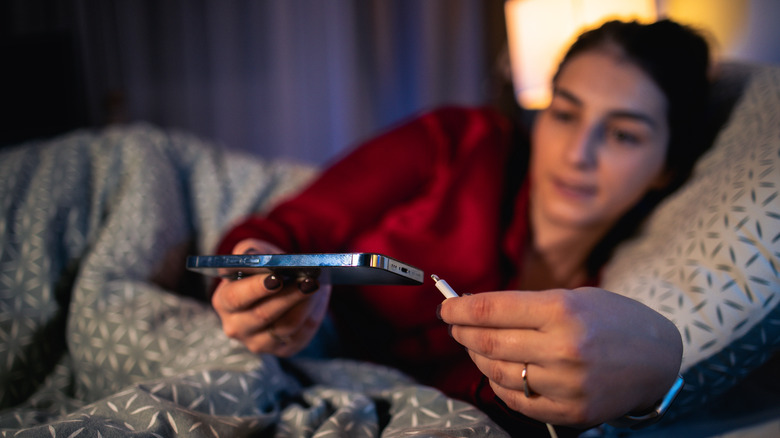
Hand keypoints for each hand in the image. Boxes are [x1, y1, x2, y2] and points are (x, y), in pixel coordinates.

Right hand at [211, 238, 331, 356]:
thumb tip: (251, 255)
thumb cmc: (265, 267)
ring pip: (284, 326)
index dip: (256, 288)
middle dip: (287, 296)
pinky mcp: (282, 350)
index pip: (235, 297)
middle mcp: (236, 326)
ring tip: (315, 285)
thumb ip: (249, 252)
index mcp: (223, 302)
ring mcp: (258, 342)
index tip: (276, 277)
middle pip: (262, 315)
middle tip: (306, 281)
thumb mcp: (255, 253)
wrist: (284, 284)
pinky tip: (316, 298)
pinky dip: (310, 315)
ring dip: (303, 304)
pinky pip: (299, 335)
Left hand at [438, 287, 682, 426]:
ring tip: (474, 346)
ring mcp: (566, 384)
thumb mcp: (573, 297)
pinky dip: (498, 383)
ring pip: (497, 372)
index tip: (446, 306)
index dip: (460, 308)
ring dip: (477, 357)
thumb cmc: (612, 319)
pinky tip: (496, 370)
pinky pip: (517, 400)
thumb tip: (475, 311)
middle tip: (454, 325)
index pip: (491, 309)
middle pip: (489, 342)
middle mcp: (563, 348)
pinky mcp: (570, 410)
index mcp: (562, 310)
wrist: (658, 358)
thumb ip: (526, 306)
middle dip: (462, 332)